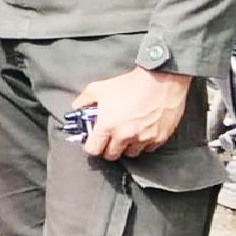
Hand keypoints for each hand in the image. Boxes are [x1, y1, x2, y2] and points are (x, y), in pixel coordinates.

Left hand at [72, 67, 191, 159]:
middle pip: (111, 155)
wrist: (159, 80)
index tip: (93, 141)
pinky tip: (141, 131)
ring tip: (125, 134)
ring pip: (130, 154)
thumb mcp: (99, 88)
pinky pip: (147, 149)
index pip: (93, 150)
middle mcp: (124, 136)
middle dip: (107, 148)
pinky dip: (143, 143)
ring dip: (126, 147)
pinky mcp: (158, 139)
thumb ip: (83, 100)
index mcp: (107, 126)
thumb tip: (76, 107)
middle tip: (108, 138)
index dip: (91, 146)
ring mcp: (143, 139)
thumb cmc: (129, 84)